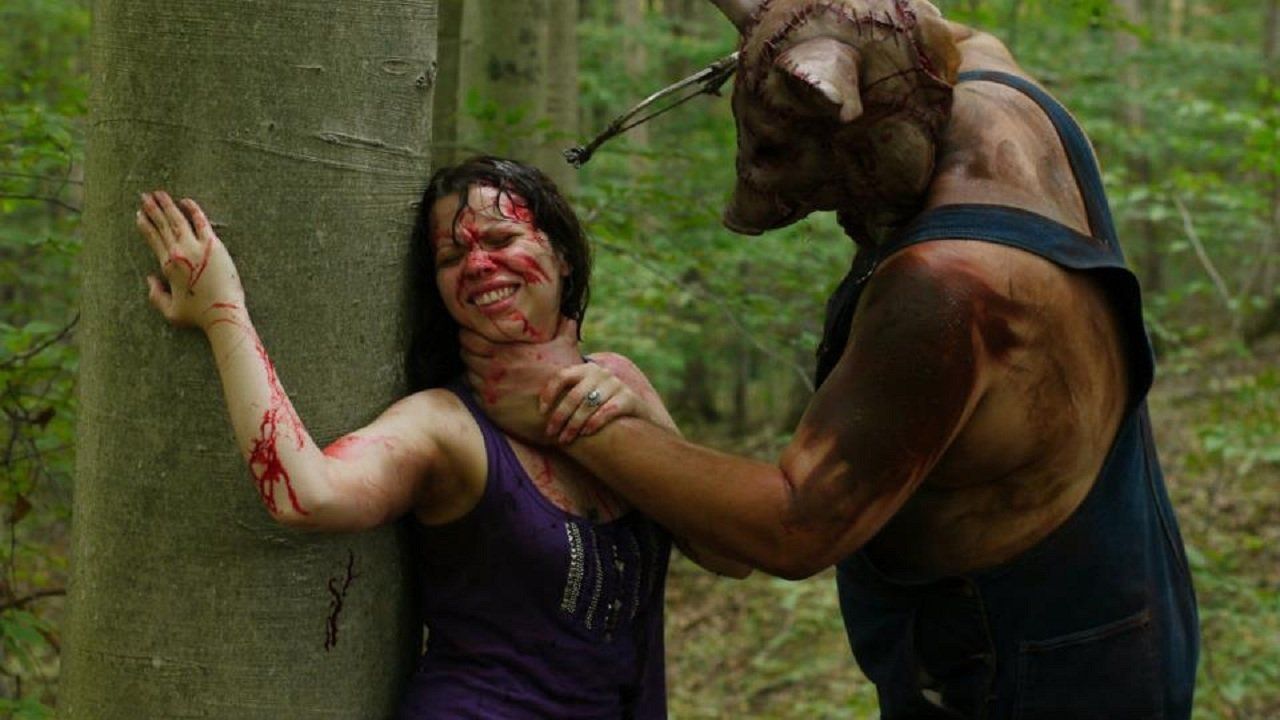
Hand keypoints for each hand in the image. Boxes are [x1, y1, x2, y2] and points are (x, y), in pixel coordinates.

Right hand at [136, 191, 244, 328]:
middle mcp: (178, 253)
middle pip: (163, 225)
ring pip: (178, 220)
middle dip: (152, 209)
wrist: (222, 313)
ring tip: (159, 193)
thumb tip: (150, 278)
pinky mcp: (214, 246)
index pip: (153, 239)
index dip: (146, 225)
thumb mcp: (170, 311)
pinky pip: (201, 222)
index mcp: (167, 266)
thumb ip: (155, 295)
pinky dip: (193, 209)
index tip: (139, 214)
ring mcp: (196, 247)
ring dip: (167, 205)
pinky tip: (186, 200)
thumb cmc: (198, 315)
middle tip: (144, 196)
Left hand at [460, 318, 580, 441]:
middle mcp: (495, 369)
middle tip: (476, 346)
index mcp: (508, 351)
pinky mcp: (489, 406)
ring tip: (484, 364)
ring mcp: (490, 389)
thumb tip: (565, 313)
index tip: (475, 331)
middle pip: (465, 353)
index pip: (471, 337)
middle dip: (469, 348)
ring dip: (473, 367)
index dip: (470, 332)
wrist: (561, 415)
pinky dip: (477, 385)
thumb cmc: (564, 381)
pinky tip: (489, 383)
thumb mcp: (566, 349)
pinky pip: (473, 390)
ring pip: (468, 372)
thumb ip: (562, 327)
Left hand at [540, 361, 638, 443]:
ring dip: (574, 424)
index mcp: (585, 369)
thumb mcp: (584, 395)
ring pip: (589, 404)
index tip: (541, 412)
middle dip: (560, 416)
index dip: (549, 393)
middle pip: (574, 395)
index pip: (562, 376)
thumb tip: (535, 410)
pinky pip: (608, 410)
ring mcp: (616, 384)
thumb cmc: (601, 407)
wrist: (637, 415)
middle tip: (551, 434)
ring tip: (565, 439)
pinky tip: (586, 433)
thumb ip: (567, 395)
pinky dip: (595, 422)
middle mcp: (601, 372)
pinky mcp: (629, 398)